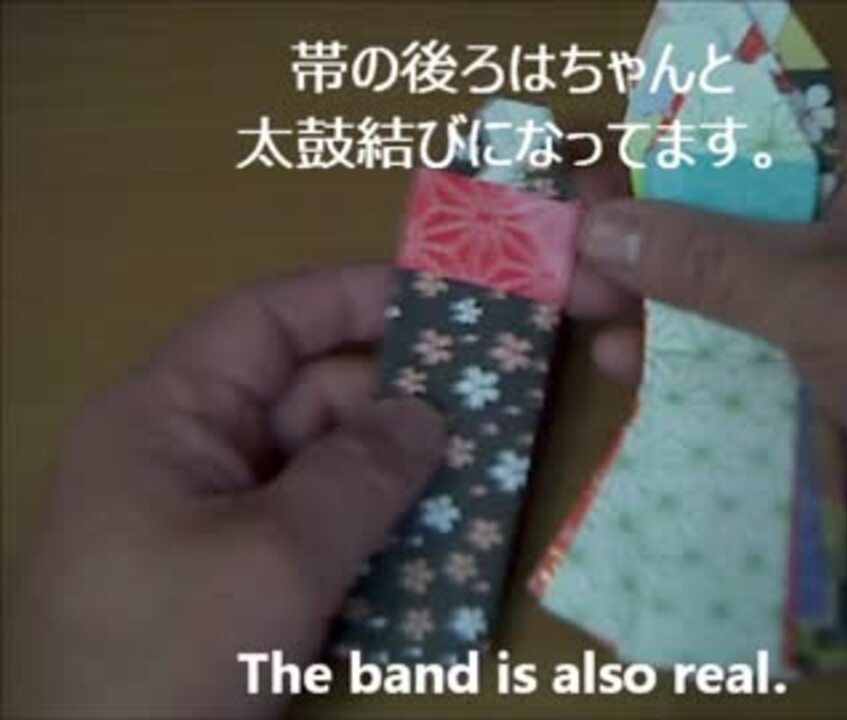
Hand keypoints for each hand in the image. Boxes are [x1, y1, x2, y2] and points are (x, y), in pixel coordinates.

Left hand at [2, 266, 445, 717]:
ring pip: (319, 474)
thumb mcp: (274, 560)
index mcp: (167, 416)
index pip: (267, 322)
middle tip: (493, 413)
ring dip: (395, 482)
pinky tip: (437, 555)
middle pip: (306, 401)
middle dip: (396, 407)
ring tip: (486, 483)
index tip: (439, 302)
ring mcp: (207, 524)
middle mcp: (186, 456)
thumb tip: (427, 416)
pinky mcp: (229, 583)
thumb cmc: (167, 657)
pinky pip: (313, 535)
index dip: (351, 298)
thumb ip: (360, 477)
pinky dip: (371, 538)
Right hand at [568, 103, 846, 548]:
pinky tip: (619, 362)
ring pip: (703, 288)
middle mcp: (821, 234)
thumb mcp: (818, 290)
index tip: (597, 159)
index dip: (671, 137)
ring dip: (639, 294)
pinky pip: (713, 354)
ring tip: (577, 301)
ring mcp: (803, 308)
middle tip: (566, 243)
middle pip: (711, 212)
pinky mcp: (789, 373)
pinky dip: (665, 358)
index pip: (749, 129)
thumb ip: (706, 259)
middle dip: (637, 228)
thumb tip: (599, 229)